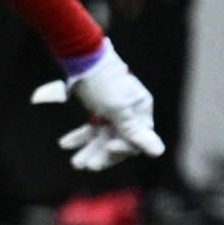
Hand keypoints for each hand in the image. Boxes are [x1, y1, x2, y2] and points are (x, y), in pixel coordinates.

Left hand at [31, 41, 164, 171]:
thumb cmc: (103, 82)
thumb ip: (134, 131)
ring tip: (75, 163)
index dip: (122, 149)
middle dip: (100, 154)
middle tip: (82, 165)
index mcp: (141, 112)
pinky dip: (80, 137)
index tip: (108, 148)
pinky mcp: (98, 109)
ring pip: (102, 137)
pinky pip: (91, 129)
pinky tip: (65, 144)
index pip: (135, 140)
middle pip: (117, 141)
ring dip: (88, 149)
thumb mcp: (118, 108)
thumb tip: (158, 152)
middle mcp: (130, 113)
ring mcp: (113, 112)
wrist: (82, 59)